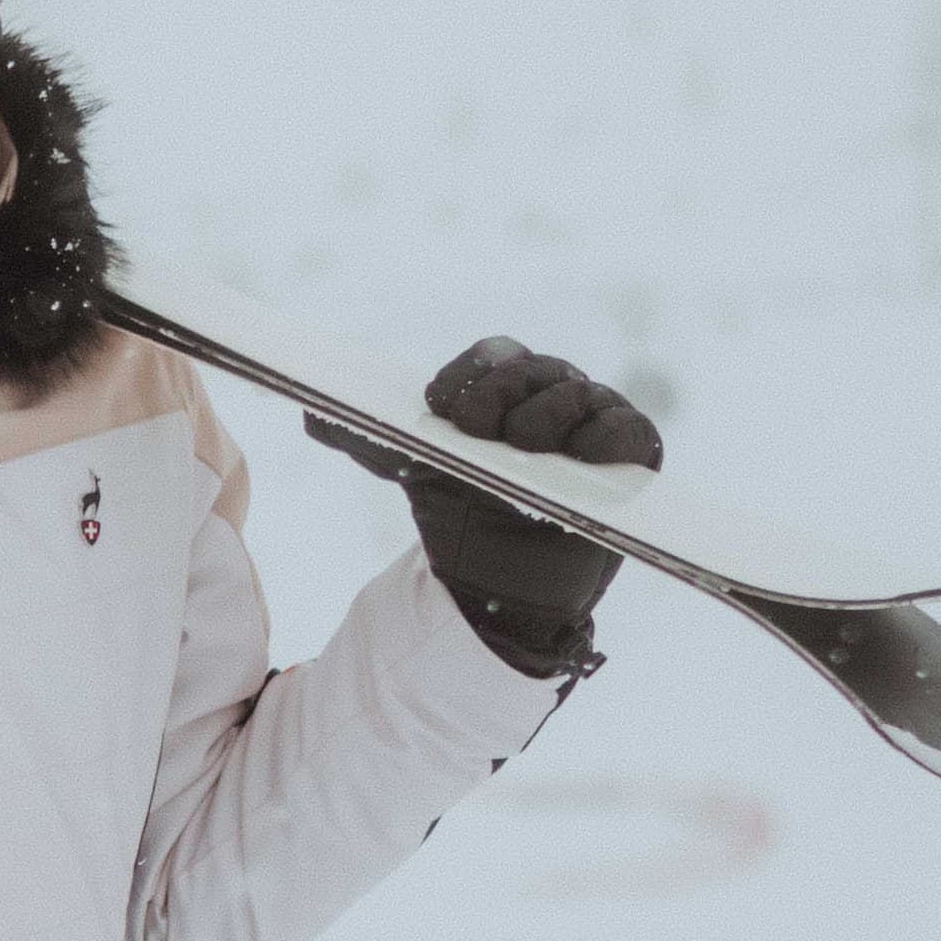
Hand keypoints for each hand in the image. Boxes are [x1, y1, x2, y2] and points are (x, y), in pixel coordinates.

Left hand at [305, 336, 662, 677]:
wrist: (501, 585)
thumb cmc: (463, 516)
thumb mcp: (414, 471)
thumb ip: (367, 438)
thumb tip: (307, 412)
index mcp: (509, 385)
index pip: (495, 355)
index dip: (469, 373)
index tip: (436, 404)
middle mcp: (557, 393)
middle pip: (537, 369)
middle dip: (503, 394)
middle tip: (476, 431)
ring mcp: (598, 420)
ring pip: (578, 396)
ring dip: (545, 418)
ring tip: (520, 449)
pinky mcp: (634, 455)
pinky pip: (628, 431)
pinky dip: (607, 435)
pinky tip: (583, 452)